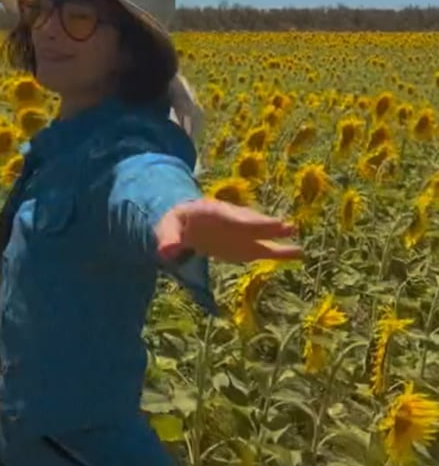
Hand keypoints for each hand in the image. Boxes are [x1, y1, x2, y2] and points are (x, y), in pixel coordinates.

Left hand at [155, 199, 301, 263]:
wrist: (184, 222)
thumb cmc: (175, 222)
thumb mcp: (167, 228)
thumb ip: (168, 239)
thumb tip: (166, 252)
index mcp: (213, 212)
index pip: (233, 216)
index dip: (249, 221)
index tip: (265, 222)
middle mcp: (232, 220)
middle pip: (251, 222)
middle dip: (266, 225)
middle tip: (286, 226)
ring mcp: (241, 233)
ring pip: (261, 235)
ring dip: (277, 238)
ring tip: (298, 244)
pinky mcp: (244, 246)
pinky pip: (263, 249)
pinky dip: (278, 252)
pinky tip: (297, 254)